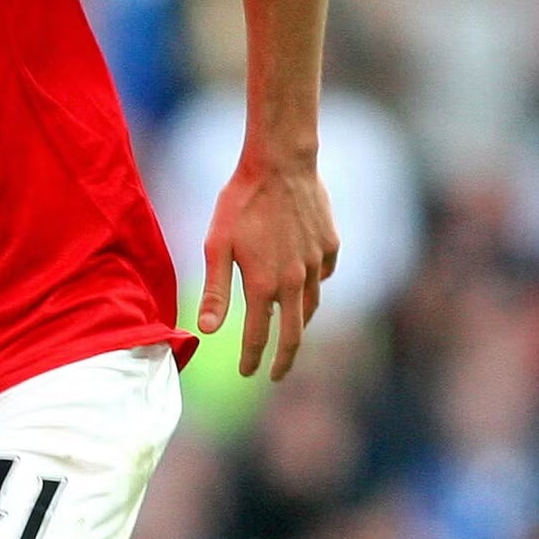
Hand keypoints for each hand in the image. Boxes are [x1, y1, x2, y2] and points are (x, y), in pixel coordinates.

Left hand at [199, 149, 339, 381]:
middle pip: (295, 334)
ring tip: (289, 334)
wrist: (281, 163)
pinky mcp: (331, 246)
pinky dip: (313, 286)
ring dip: (299, 324)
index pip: (259, 336)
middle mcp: (295, 280)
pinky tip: (303, 283)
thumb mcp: (217, 245)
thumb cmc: (241, 201)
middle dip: (284, 360)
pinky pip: (324, 276)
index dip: (252, 359)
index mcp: (264, 284)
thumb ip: (215, 291)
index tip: (248, 373)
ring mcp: (318, 263)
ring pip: (312, 306)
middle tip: (276, 375)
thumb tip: (207, 331)